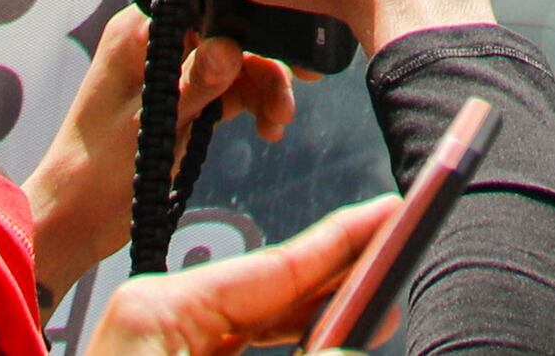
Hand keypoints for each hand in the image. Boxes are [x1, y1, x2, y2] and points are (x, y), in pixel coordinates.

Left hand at [26, 1, 298, 293]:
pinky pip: (230, 91)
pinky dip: (253, 105)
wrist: (75, 220)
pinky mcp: (185, 101)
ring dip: (264, 88)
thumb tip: (231, 48)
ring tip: (279, 121)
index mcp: (137, 32)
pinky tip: (269, 128)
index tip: (285, 49)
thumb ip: (191, 85)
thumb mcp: (147, 126)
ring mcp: (173, 72)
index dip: (249, 24)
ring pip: (236, 64)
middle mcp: (157, 43)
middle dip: (264, 62)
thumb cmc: (93, 170)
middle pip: (228, 33)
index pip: (205, 6)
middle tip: (290, 95)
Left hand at [93, 195, 396, 355]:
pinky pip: (237, 345)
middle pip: (270, 292)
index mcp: (156, 310)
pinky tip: (320, 341)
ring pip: (258, 324)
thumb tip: (348, 352)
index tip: (391, 213)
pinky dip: (282, 342)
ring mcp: (164, 345)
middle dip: (338, 282)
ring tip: (372, 313)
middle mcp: (158, 319)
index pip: (272, 266)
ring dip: (314, 321)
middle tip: (397, 262)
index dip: (342, 242)